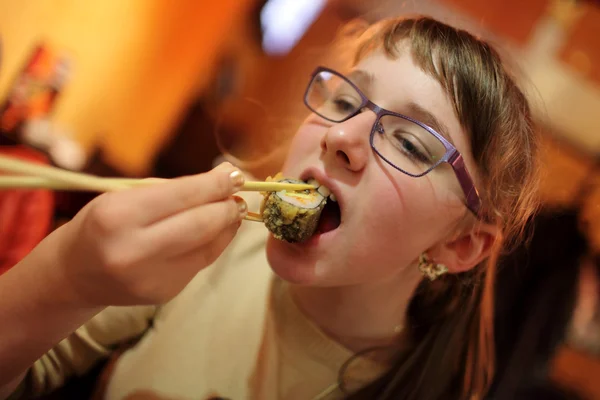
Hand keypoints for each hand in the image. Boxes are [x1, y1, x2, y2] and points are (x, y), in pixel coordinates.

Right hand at [54, 162, 247, 305]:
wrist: (76, 274)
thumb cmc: (102, 224)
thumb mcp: (123, 197)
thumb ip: (171, 191)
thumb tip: (222, 182)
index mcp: (117, 216)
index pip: (181, 195)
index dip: (215, 184)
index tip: (235, 173)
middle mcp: (133, 251)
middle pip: (200, 224)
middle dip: (227, 205)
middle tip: (240, 192)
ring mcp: (151, 277)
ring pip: (207, 245)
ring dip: (228, 224)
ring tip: (235, 208)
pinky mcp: (165, 293)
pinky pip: (201, 261)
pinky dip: (215, 242)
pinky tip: (220, 229)